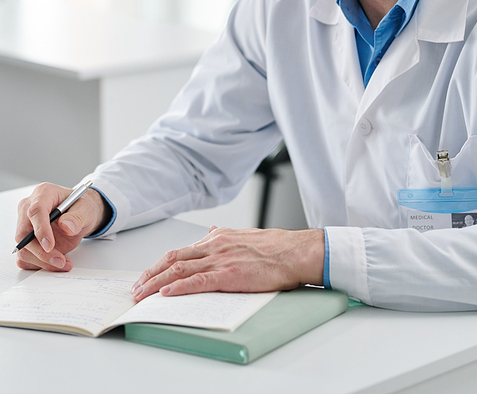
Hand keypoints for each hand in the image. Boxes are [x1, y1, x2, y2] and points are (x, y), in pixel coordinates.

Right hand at [15, 182, 107, 271]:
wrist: (80, 216)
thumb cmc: (80, 208)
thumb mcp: (85, 209)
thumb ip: (77, 217)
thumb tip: (66, 226)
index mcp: (44, 193)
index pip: (35, 211)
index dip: (41, 230)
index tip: (50, 246)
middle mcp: (29, 208)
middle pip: (24, 233)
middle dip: (41, 252)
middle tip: (60, 260)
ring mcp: (25, 225)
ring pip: (23, 249)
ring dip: (42, 261)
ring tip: (63, 262)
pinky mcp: (26, 242)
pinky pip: (25, 258)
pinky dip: (40, 265)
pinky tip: (56, 263)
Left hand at [132, 226, 324, 299]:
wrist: (294, 251)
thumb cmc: (274, 247)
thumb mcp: (243, 235)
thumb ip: (223, 235)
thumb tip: (210, 230)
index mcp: (216, 237)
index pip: (180, 251)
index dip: (160, 264)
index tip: (147, 275)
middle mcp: (214, 245)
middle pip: (173, 258)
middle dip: (150, 273)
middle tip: (136, 288)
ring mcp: (220, 259)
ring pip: (179, 269)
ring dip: (156, 282)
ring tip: (142, 294)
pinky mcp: (229, 273)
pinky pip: (197, 281)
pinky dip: (178, 287)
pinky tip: (166, 293)